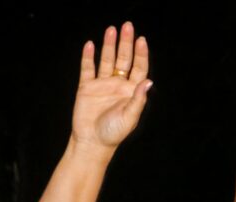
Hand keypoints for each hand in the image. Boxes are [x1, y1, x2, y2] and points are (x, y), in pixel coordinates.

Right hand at [71, 22, 151, 152]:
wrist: (92, 142)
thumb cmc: (114, 133)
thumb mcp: (130, 117)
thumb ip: (138, 99)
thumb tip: (148, 82)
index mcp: (131, 92)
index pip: (138, 68)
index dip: (141, 54)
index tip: (141, 40)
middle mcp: (117, 85)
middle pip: (123, 59)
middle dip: (126, 43)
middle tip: (127, 26)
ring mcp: (102, 85)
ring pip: (106, 60)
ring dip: (109, 45)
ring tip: (111, 29)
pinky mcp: (86, 88)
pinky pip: (88, 69)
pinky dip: (88, 57)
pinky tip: (90, 45)